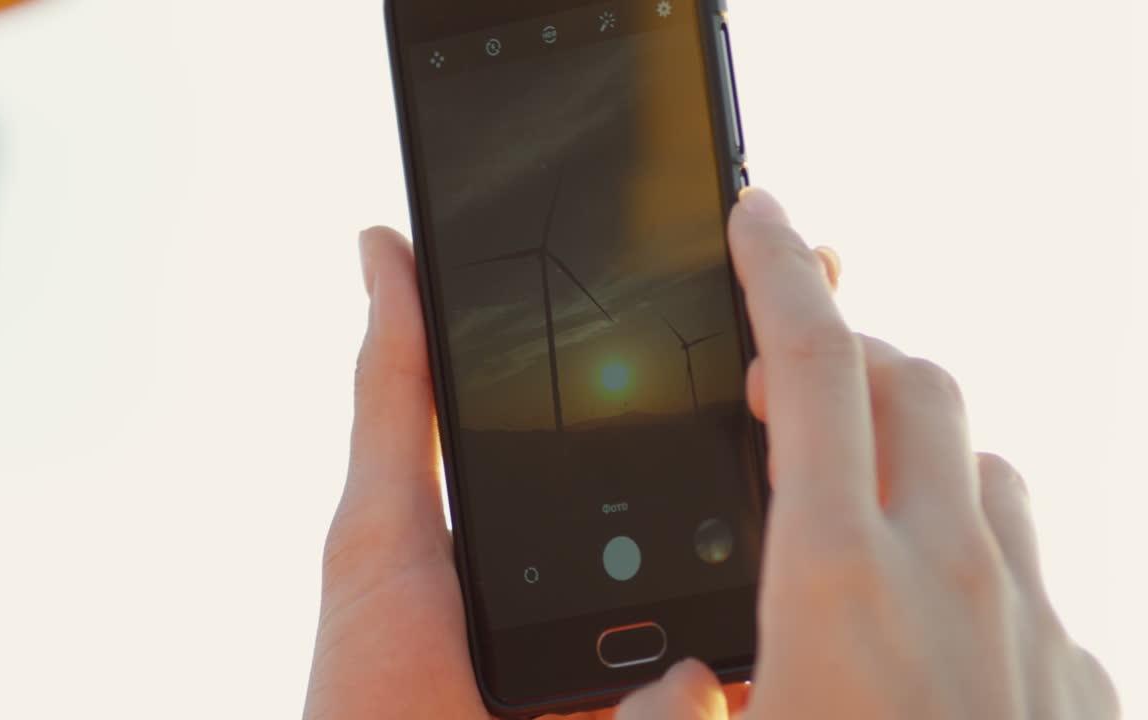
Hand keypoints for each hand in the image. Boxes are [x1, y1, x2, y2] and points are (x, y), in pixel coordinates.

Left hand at [303, 223, 836, 719]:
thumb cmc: (372, 690)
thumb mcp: (384, 525)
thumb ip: (397, 392)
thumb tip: (383, 246)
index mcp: (580, 525)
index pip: (668, 418)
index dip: (724, 337)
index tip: (784, 256)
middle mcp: (643, 583)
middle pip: (738, 473)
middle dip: (797, 386)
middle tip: (839, 288)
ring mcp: (681, 653)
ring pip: (778, 555)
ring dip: (826, 478)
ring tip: (869, 388)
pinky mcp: (701, 710)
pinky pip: (778, 653)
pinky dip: (821, 602)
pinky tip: (852, 522)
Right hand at [617, 189, 1119, 719]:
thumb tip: (671, 687)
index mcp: (836, 586)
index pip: (812, 370)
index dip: (776, 276)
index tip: (759, 220)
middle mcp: (947, 579)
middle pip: (911, 383)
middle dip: (843, 351)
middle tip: (783, 387)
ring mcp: (1027, 621)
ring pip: (980, 462)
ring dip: (913, 449)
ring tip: (859, 499)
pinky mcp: (1078, 670)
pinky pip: (1026, 563)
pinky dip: (968, 551)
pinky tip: (930, 620)